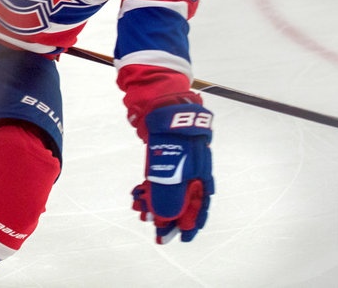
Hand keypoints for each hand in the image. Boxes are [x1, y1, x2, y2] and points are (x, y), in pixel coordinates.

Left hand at [132, 103, 213, 243]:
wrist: (159, 100)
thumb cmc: (169, 127)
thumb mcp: (169, 162)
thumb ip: (168, 191)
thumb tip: (165, 217)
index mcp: (200, 168)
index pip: (200, 202)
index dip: (192, 221)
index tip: (183, 237)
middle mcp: (191, 166)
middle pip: (184, 198)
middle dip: (172, 217)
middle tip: (159, 235)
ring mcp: (176, 160)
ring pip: (168, 189)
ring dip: (156, 204)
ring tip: (141, 213)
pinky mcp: (162, 154)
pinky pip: (157, 177)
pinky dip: (149, 188)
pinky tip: (137, 196)